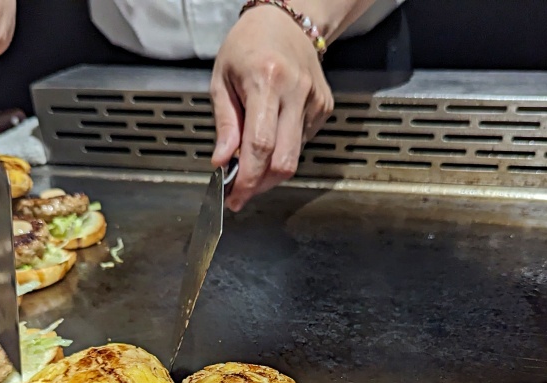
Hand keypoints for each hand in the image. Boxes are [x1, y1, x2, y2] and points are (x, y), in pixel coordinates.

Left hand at [210, 5, 333, 211]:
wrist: (285, 22)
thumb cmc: (248, 46)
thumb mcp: (222, 79)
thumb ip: (225, 124)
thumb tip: (222, 161)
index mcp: (266, 81)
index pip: (259, 146)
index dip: (247, 179)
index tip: (235, 196)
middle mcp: (295, 92)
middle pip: (283, 161)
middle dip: (261, 184)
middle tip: (242, 191)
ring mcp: (314, 101)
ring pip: (294, 157)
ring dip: (270, 171)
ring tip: (251, 164)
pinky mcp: (324, 107)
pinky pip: (302, 144)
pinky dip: (283, 151)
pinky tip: (271, 138)